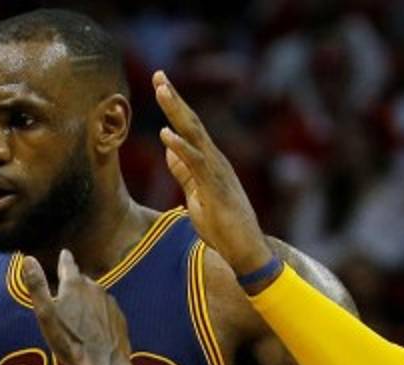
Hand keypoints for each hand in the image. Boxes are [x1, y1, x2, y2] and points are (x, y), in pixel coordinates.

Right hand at [22, 250, 130, 364]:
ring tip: (78, 318)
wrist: (103, 364)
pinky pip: (106, 311)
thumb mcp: (46, 314)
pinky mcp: (119, 318)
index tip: (64, 253)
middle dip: (74, 285)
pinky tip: (93, 329)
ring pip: (95, 296)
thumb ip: (37, 286)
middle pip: (82, 281)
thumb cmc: (70, 341)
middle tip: (65, 297)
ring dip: (87, 301)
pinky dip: (99, 315)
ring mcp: (109, 303)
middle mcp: (94, 288)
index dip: (64, 259)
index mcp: (74, 285)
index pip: (67, 264)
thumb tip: (28, 259)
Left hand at [153, 70, 270, 274]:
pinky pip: (196, 163)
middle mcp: (215, 160)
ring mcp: (217, 172)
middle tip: (158, 74)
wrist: (245, 251)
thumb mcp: (196, 194)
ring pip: (194, 135)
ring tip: (161, 90)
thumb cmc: (222, 226)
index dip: (174, 107)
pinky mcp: (216, 188)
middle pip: (192, 123)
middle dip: (174, 98)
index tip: (160, 85)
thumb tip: (169, 149)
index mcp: (209, 162)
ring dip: (176, 112)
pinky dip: (180, 147)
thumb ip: (184, 172)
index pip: (189, 128)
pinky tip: (165, 133)